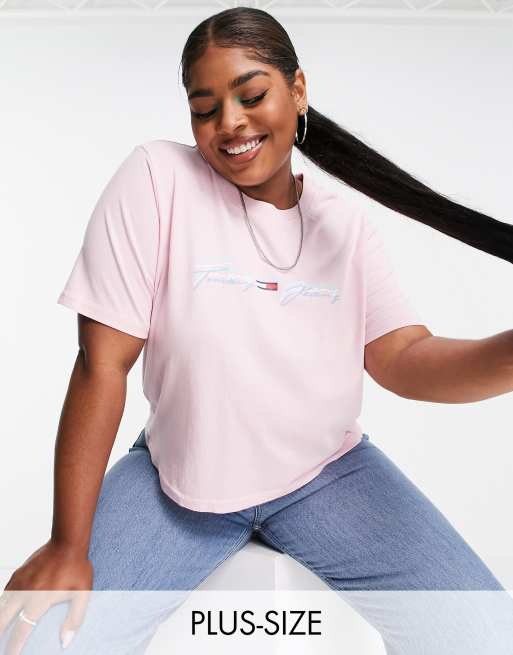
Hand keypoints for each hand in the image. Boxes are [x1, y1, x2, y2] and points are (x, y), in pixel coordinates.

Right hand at [0, 539, 92, 653]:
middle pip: (4, 618)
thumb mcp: (83, 594)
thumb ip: (74, 619)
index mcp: (39, 601)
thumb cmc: (77, 567)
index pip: (22, 630)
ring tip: (0, 627)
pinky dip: (2, 601)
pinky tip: (4, 606)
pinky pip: (6, 590)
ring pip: (2, 604)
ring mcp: (20, 581)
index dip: (14, 646)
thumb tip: (65, 641)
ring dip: (0, 617)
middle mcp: (25, 592)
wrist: (68, 542)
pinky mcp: (19, 572)